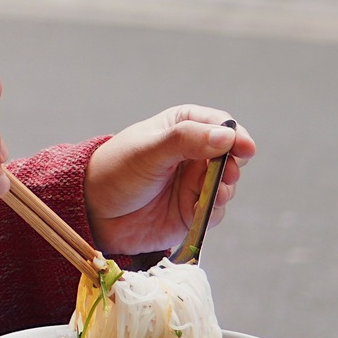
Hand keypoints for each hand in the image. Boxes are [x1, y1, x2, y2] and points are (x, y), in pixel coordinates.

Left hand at [84, 108, 255, 257]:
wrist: (93, 212)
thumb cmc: (115, 171)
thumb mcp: (148, 150)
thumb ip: (186, 140)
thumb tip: (227, 135)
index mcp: (181, 127)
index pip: (220, 124)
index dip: (235, 135)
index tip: (244, 149)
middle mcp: (192, 154)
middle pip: (230, 157)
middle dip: (232, 167)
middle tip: (226, 176)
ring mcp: (193, 183)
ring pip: (226, 185)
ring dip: (224, 191)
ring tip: (212, 195)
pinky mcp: (191, 211)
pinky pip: (215, 212)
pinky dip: (212, 212)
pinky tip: (197, 212)